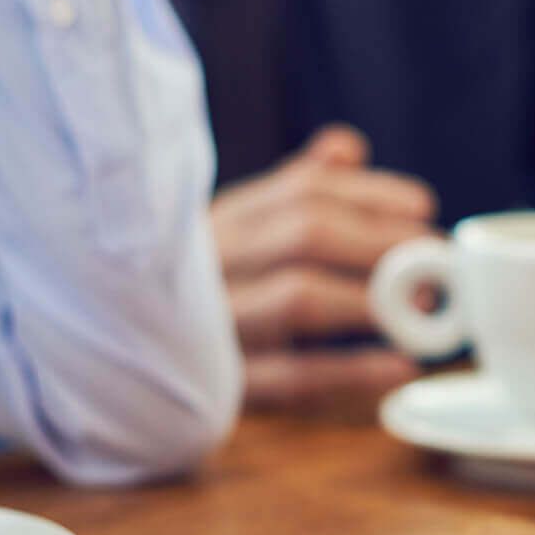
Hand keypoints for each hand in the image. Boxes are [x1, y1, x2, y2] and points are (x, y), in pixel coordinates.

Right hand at [210, 124, 435, 407]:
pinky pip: (291, 376)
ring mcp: (213, 325)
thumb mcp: (233, 231)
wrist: (99, 361)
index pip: (303, 189)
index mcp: (222, 220)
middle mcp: (213, 263)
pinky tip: (399, 366)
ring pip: (297, 300)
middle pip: (305, 235)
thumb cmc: (191, 288)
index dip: (370, 195)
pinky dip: (352, 371)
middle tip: (435, 263)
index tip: (423, 207)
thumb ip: (290, 191)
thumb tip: (348, 147)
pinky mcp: (219, 387)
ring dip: (371, 301)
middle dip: (381, 245)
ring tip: (423, 309)